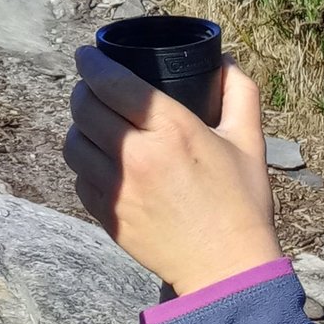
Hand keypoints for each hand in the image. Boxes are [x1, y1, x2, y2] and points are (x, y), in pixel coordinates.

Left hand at [63, 46, 281, 296]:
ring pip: (74, 143)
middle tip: (91, 86)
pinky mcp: (108, 216)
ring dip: (78, 126)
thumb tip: (224, 61)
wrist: (226, 269)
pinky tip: (100, 160)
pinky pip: (79, 179)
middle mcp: (137, 156)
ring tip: (92, 122)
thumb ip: (240, 93)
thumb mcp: (249, 141)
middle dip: (82, 89)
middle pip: (84, 107)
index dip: (92, 63)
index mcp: (171, 129)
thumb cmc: (241, 204)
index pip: (112, 82)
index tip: (87, 54)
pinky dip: (84, 164)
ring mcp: (117, 189)